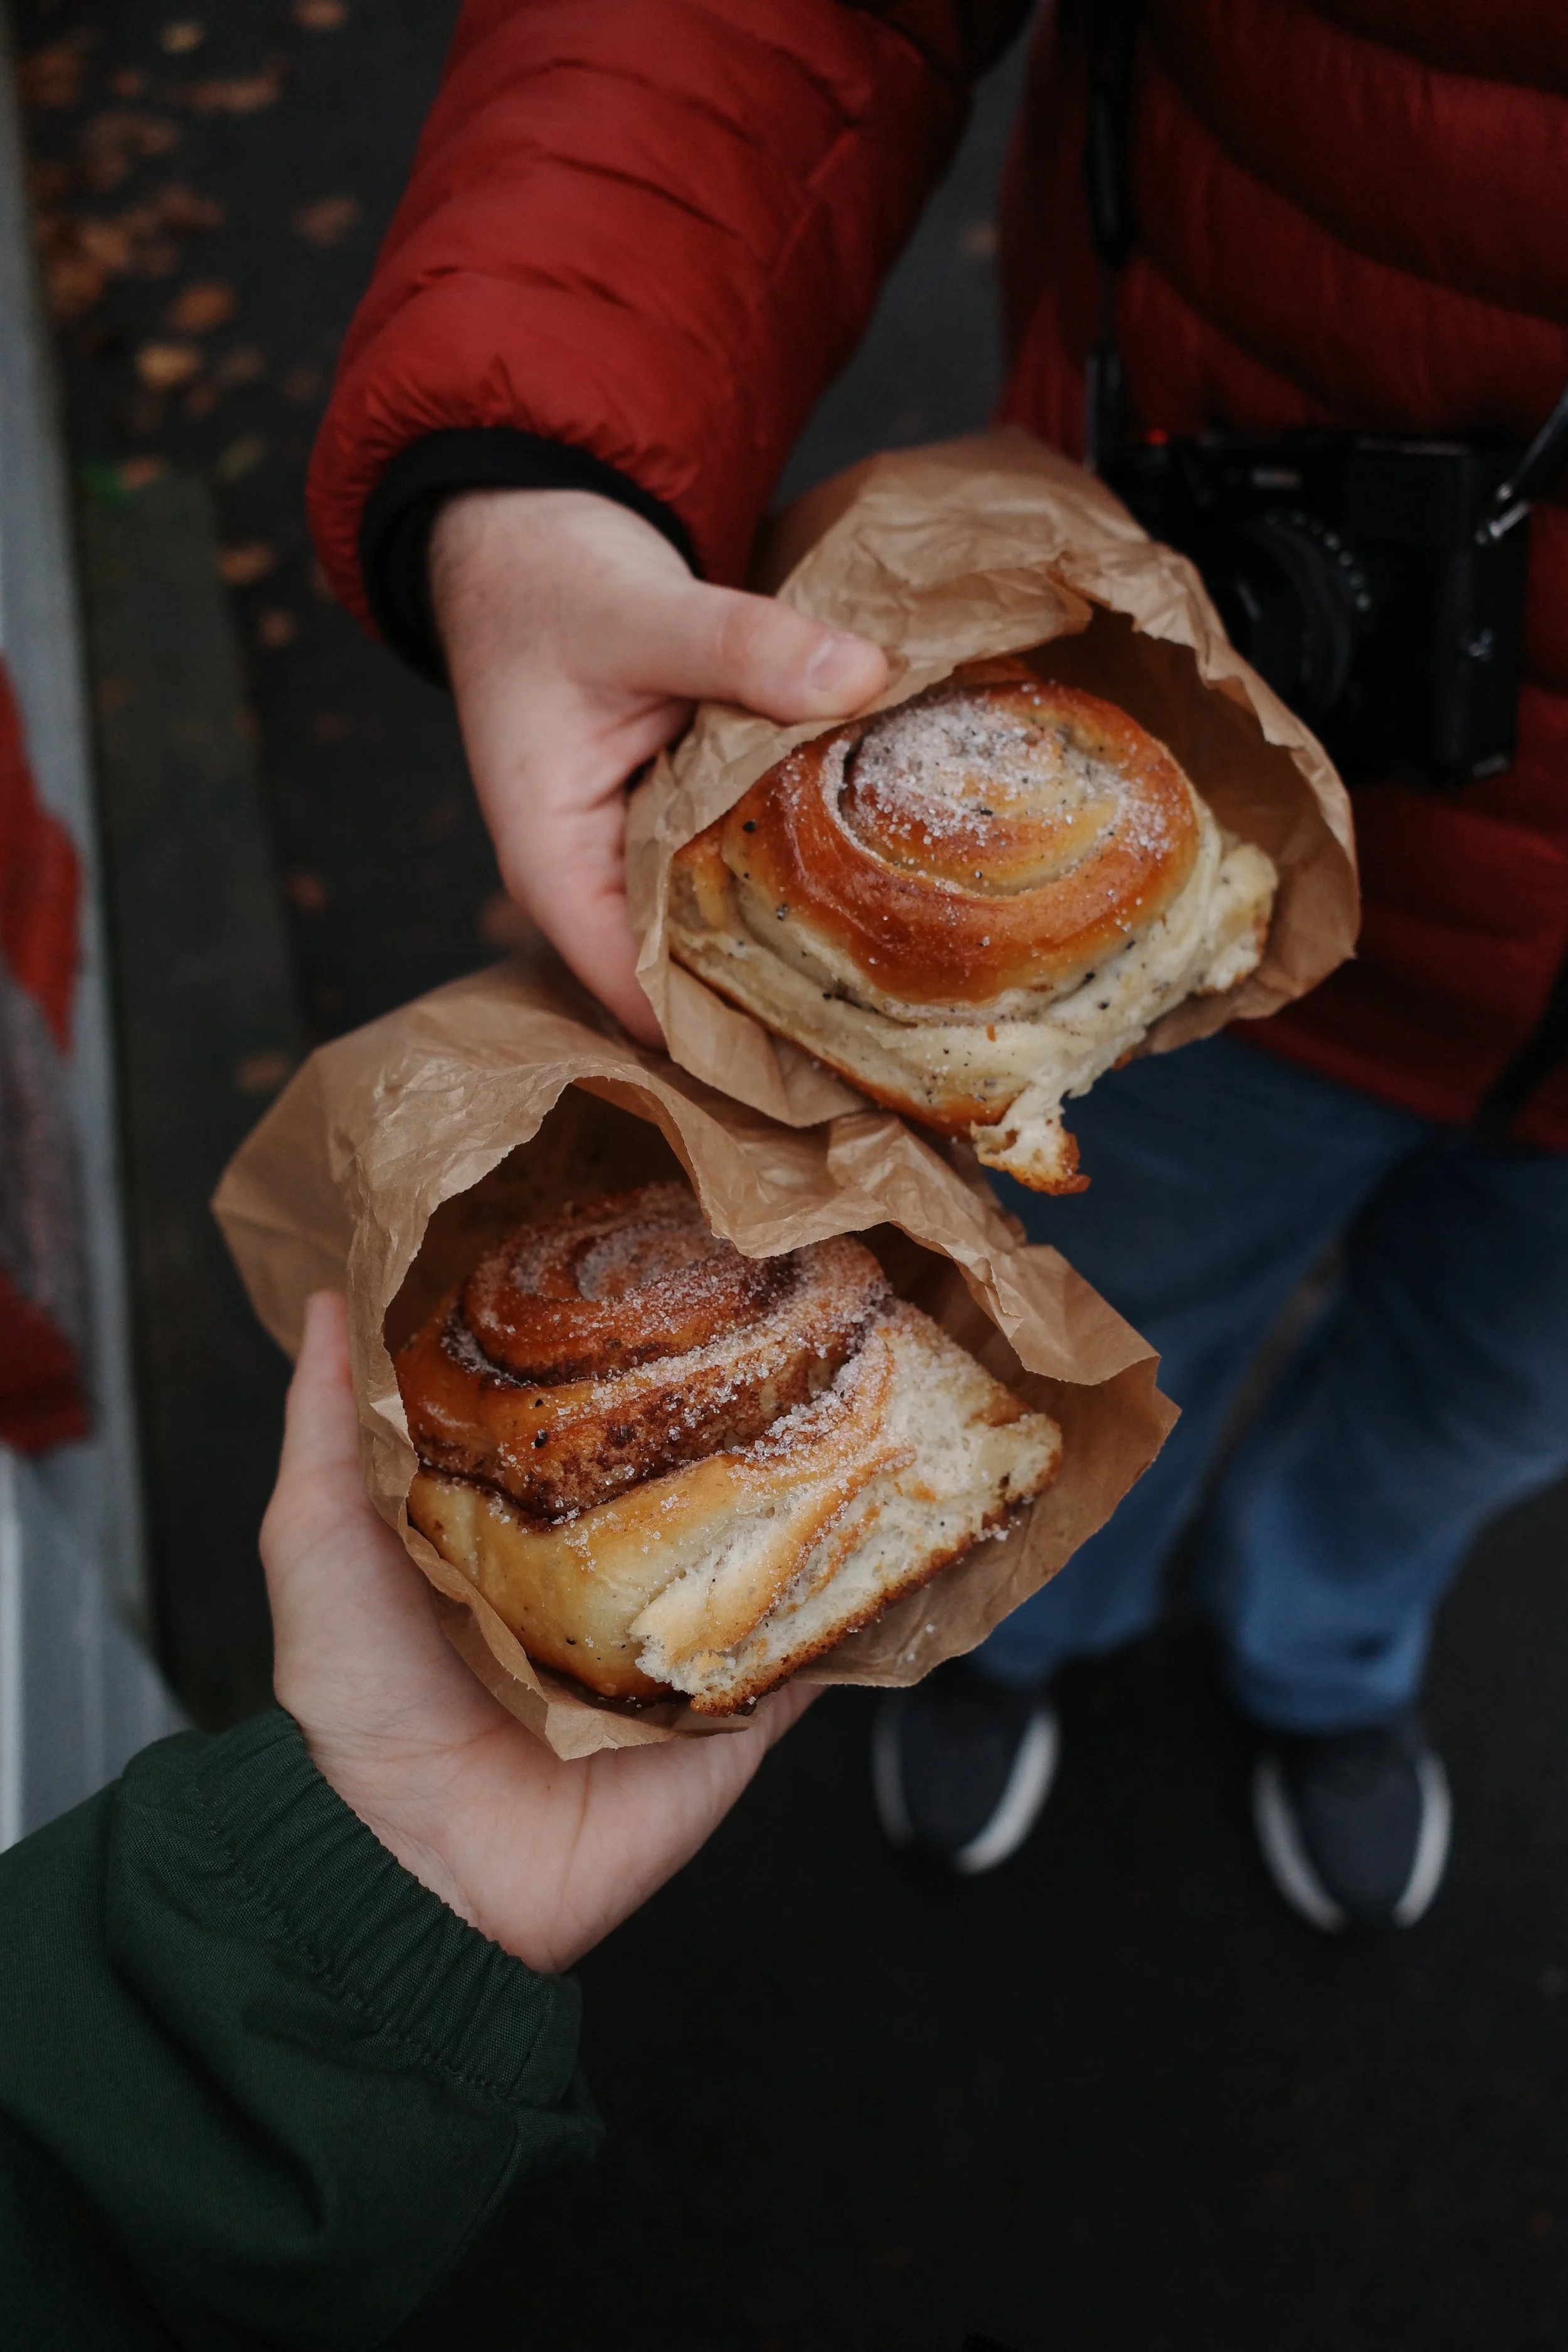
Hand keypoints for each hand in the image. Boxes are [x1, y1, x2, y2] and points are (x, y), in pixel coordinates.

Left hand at [261, 1292, 814, 1973]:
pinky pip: (803, 1659)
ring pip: (758, 1561)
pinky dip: (849, 1608)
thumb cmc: (354, 1700)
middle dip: (735, 1416)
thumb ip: (326, 1425)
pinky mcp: (726, 1723)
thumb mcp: (314, 1540)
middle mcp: (602, 1590)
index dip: (619, 1359)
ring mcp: (671, 1656)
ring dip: (812, 1497)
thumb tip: (331, 1295)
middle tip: (793, 1312)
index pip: (585, 1434)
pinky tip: (894, 1525)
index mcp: (517, 1542)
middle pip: (683, 1489)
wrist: (411, 1861)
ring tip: (869, 1394)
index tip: (665, 1256)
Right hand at [430, 488, 887, 1041]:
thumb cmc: (549, 584)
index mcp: (556, 865)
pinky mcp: (688, 818)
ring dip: (803, 937)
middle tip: (900, 1021)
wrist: (529, 535)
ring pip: (729, 926)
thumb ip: (741, 645)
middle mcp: (598, 880)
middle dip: (783, 1000)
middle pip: (694, 978)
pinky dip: (802, 870)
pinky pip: (748, 867)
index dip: (728, 1031)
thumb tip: (862, 676)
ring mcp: (645, 853)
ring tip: (910, 969)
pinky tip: (883, 877)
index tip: (831, 1048)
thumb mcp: (639, 610)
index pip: (639, 990)